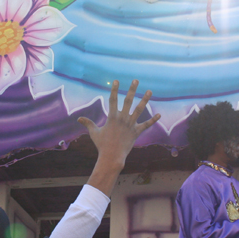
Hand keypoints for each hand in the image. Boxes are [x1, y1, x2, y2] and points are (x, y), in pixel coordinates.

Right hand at [79, 80, 160, 194]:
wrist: (112, 156)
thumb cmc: (102, 145)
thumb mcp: (94, 133)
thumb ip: (88, 124)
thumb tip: (79, 119)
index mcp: (112, 117)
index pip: (113, 100)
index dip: (115, 90)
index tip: (117, 81)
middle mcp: (122, 118)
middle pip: (128, 100)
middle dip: (132, 89)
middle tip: (136, 80)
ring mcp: (130, 125)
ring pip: (139, 110)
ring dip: (145, 100)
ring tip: (150, 91)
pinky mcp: (136, 132)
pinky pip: (146, 125)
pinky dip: (153, 120)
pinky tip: (159, 115)